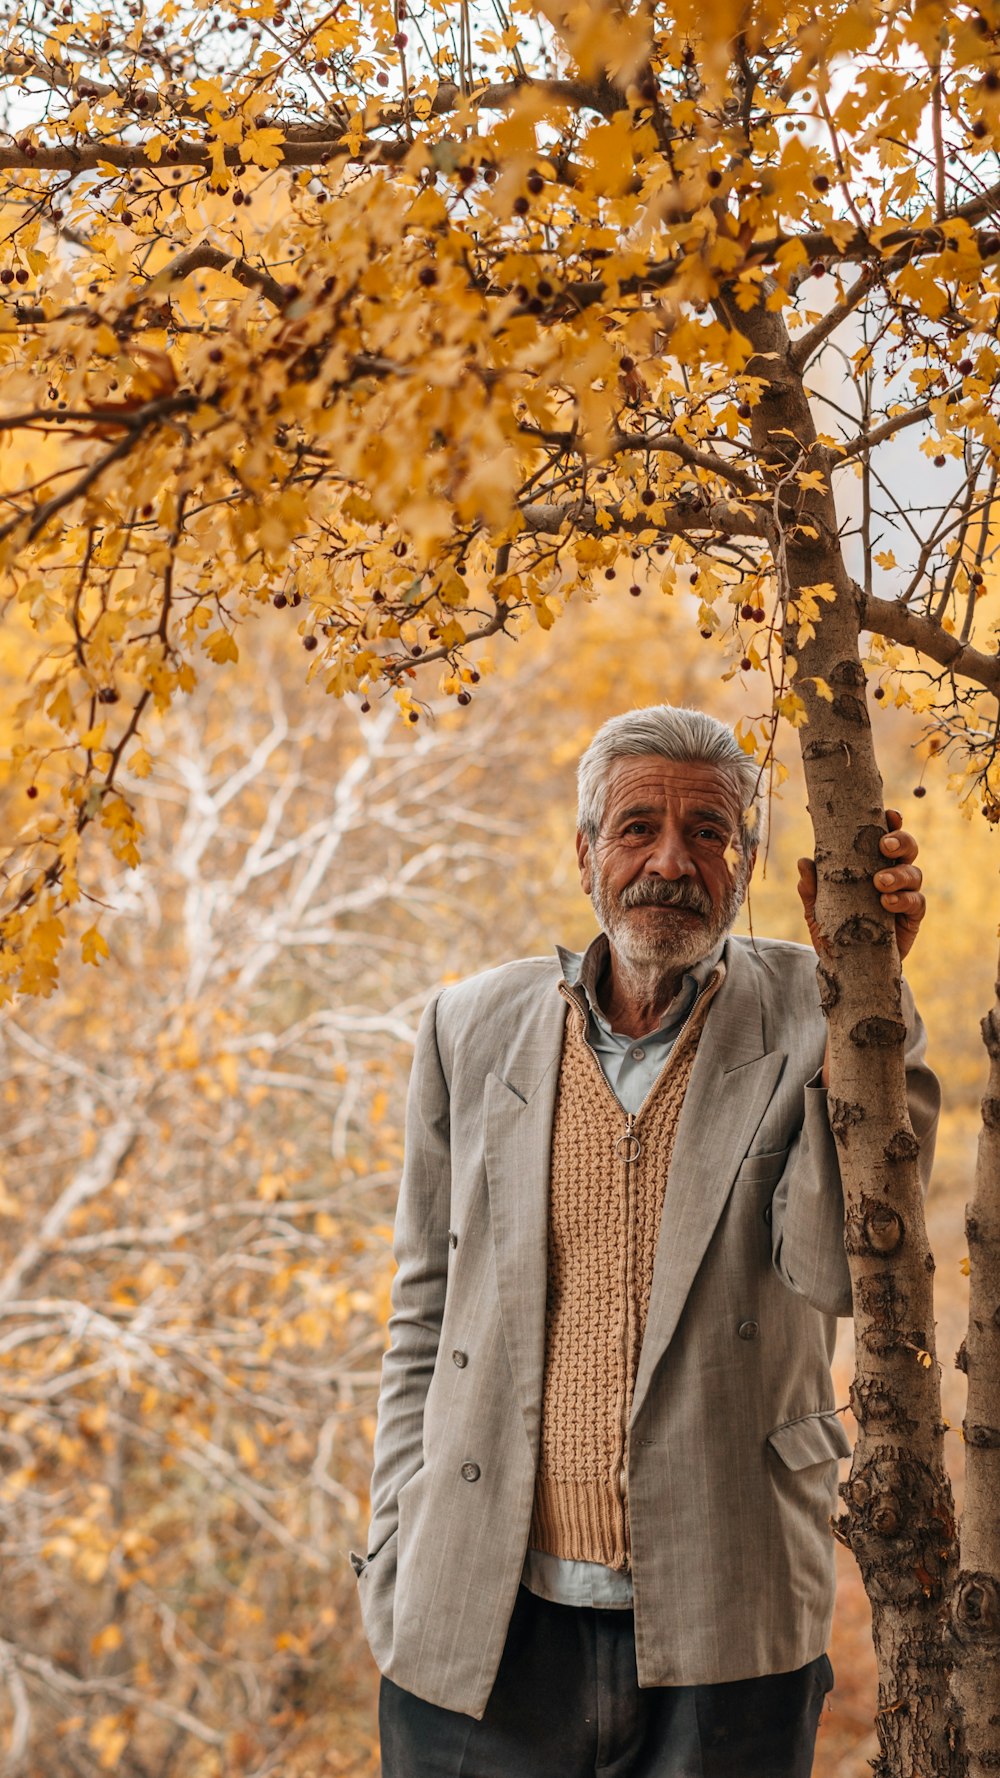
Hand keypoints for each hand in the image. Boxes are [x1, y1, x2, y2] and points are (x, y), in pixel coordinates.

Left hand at [796, 809, 924, 963]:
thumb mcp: (817, 910)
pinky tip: (887, 902)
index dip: (891, 823)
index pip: (886, 837)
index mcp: (872, 864)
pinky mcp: (912, 919)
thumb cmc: (835, 931)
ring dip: (899, 874)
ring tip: (880, 883)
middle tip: (884, 846)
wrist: (848, 969)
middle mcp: (893, 875)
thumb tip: (803, 862)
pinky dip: (904, 900)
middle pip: (908, 849)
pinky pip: (917, 903)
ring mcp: (905, 896)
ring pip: (915, 873)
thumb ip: (811, 889)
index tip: (889, 814)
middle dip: (900, 842)